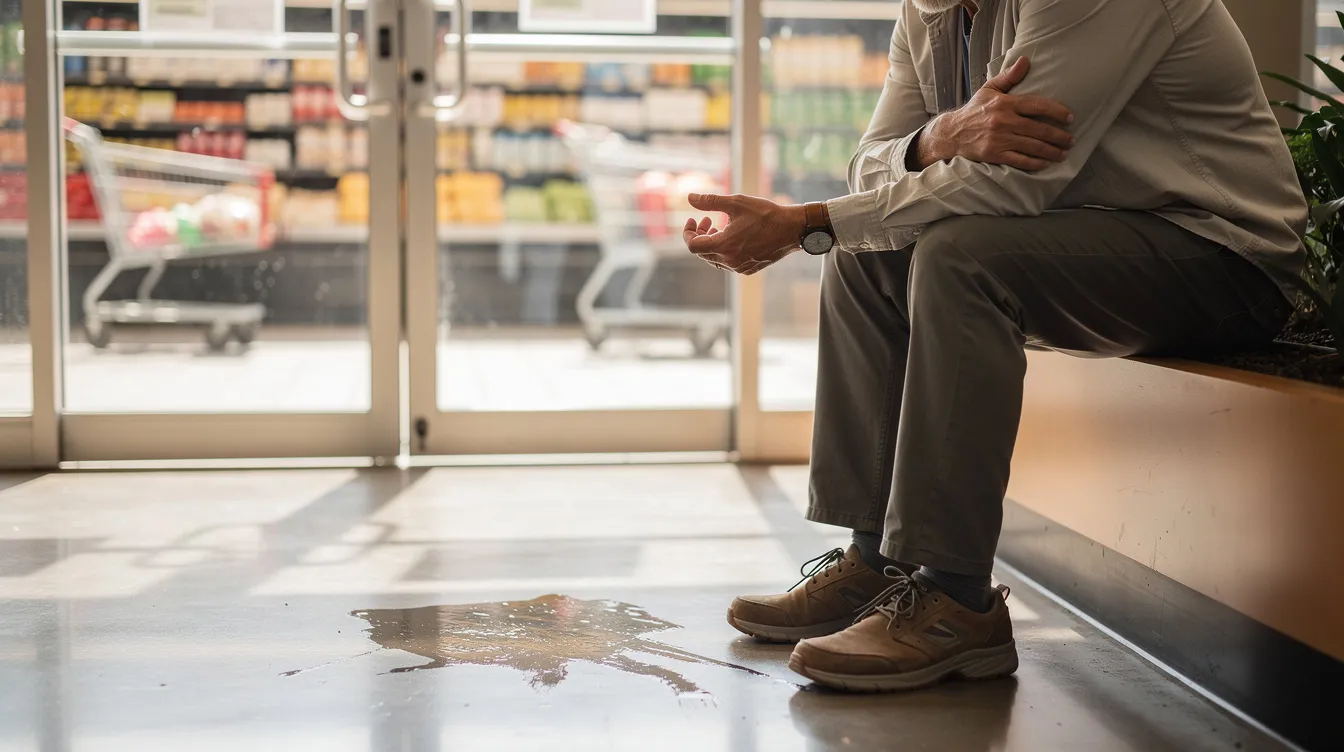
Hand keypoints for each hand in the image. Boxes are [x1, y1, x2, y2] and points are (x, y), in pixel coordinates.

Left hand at [682, 193, 805, 274]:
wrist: (791, 229)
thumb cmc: (765, 214)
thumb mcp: (736, 203)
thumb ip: (710, 201)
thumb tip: (689, 198)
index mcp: (724, 245)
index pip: (692, 246)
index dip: (688, 232)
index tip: (692, 219)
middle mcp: (730, 261)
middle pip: (702, 252)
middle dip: (700, 235)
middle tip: (708, 220)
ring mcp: (739, 267)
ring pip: (714, 259)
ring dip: (712, 243)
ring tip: (721, 227)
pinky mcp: (748, 269)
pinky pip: (728, 263)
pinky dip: (724, 250)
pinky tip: (734, 237)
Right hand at [917, 57, 1074, 171]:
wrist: (952, 133)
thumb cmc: (974, 110)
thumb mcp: (989, 89)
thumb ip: (1009, 76)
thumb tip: (1026, 60)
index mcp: (1005, 103)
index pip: (1037, 105)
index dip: (1057, 112)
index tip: (1070, 118)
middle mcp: (1004, 121)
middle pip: (1039, 129)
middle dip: (1059, 136)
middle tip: (1070, 140)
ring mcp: (999, 139)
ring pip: (1033, 146)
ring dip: (1052, 151)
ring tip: (1063, 153)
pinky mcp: (994, 155)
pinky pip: (1020, 160)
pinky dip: (1035, 163)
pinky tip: (1046, 164)